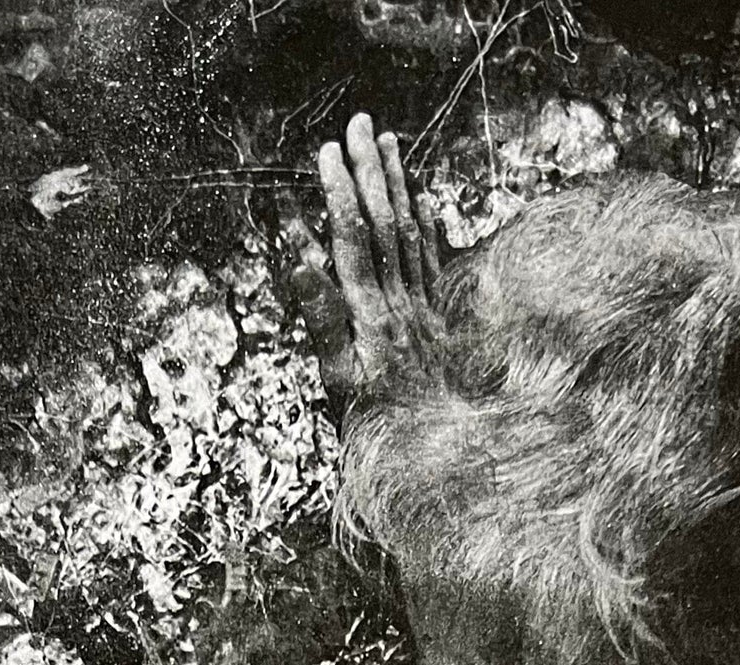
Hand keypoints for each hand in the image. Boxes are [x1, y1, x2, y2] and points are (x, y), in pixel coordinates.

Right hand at [289, 110, 444, 424]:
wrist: (438, 465)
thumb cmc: (377, 433)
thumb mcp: (338, 384)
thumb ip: (323, 321)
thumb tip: (301, 263)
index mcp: (372, 318)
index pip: (355, 242)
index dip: (341, 195)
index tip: (328, 152)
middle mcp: (401, 308)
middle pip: (386, 227)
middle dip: (371, 174)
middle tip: (360, 125)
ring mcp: (423, 314)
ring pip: (411, 238)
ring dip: (400, 188)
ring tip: (390, 144)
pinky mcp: (437, 326)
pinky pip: (432, 266)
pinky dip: (425, 227)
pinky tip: (422, 200)